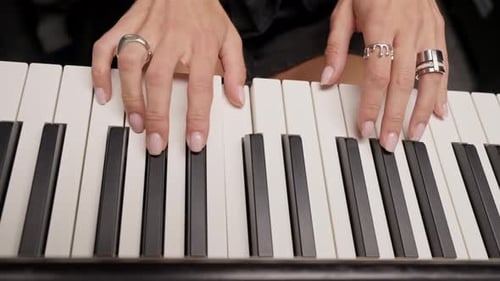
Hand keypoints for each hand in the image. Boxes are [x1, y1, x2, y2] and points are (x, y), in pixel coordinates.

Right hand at [91, 0, 245, 154]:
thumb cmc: (205, 12)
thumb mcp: (229, 37)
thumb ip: (235, 69)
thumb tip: (236, 99)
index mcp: (201, 43)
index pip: (200, 85)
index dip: (197, 116)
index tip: (194, 141)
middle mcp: (171, 37)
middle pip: (161, 78)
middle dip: (157, 115)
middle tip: (157, 142)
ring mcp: (145, 30)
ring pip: (131, 64)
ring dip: (131, 96)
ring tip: (135, 123)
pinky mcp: (125, 24)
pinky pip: (106, 47)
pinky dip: (100, 71)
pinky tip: (104, 94)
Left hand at [322, 0, 447, 151]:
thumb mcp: (344, 11)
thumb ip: (336, 47)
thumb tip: (328, 79)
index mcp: (380, 26)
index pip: (376, 75)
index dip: (371, 105)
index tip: (365, 127)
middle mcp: (407, 31)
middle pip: (403, 82)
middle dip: (395, 116)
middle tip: (389, 142)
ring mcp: (426, 31)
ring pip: (429, 77)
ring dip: (422, 110)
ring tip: (415, 133)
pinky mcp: (438, 31)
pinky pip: (443, 65)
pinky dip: (442, 91)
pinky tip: (439, 110)